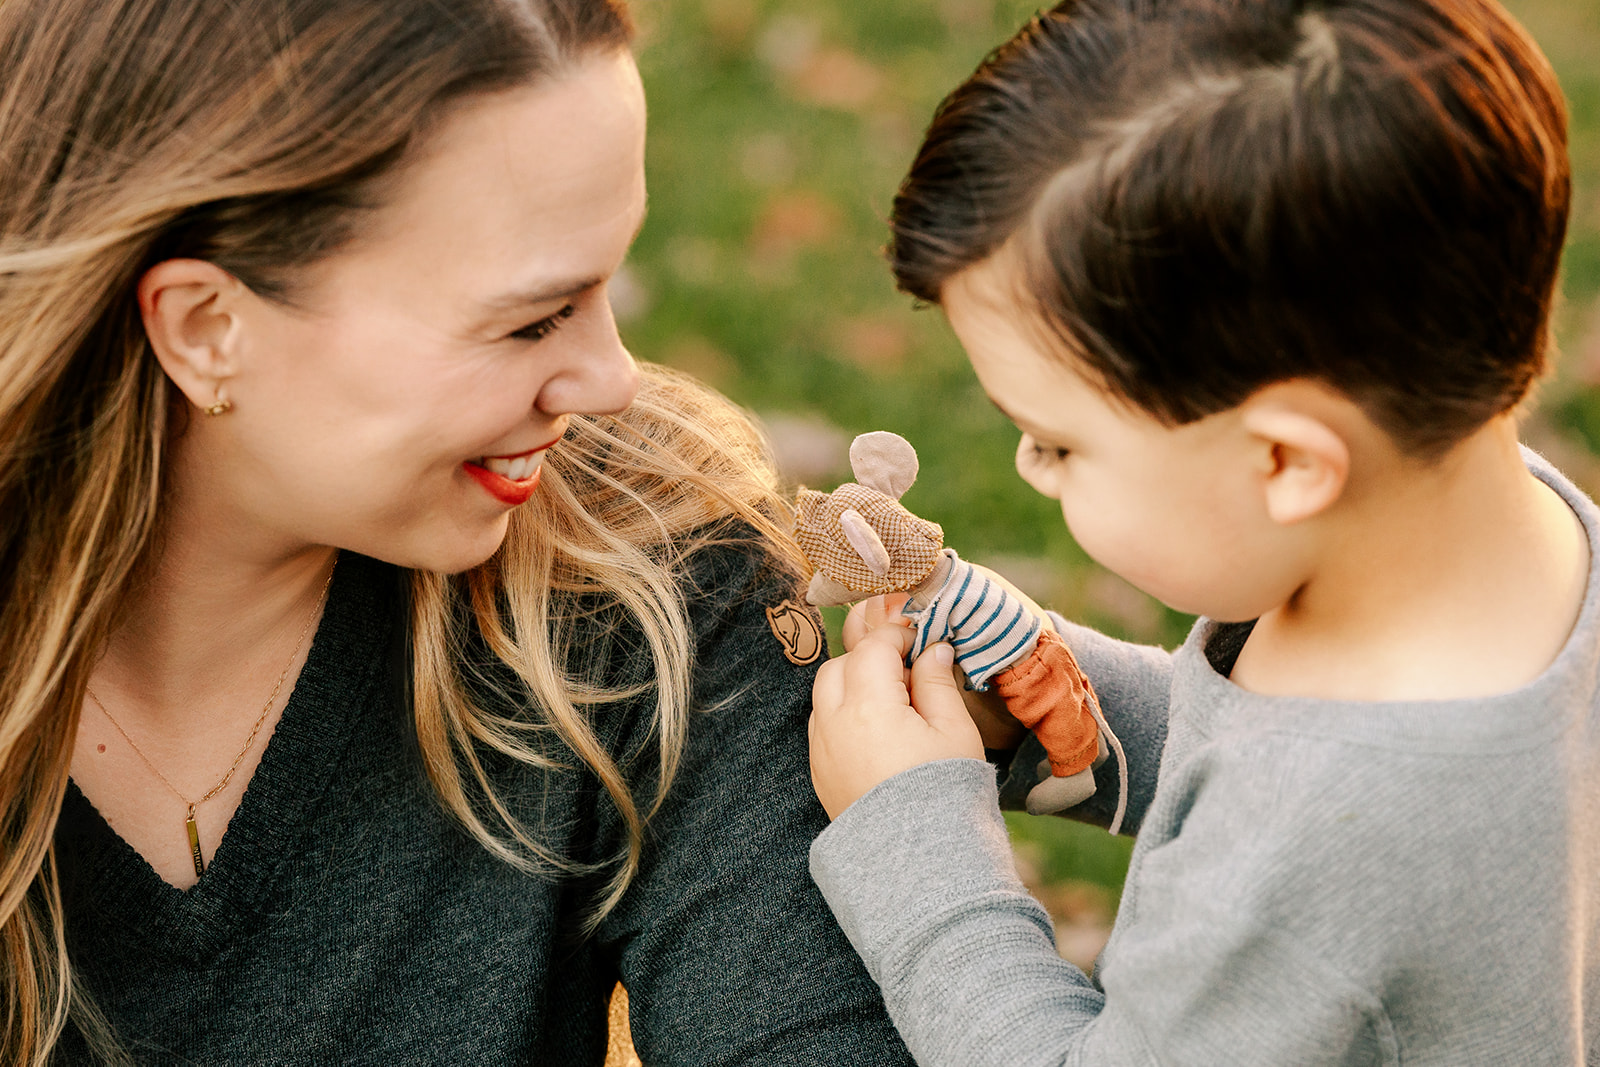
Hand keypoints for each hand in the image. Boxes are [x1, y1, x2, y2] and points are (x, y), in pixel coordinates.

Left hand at [809, 624, 983, 818]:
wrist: (918, 862)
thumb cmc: (945, 793)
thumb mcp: (954, 731)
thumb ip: (938, 683)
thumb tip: (933, 650)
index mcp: (869, 706)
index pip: (874, 647)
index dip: (899, 636)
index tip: (922, 642)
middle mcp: (834, 723)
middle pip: (840, 664)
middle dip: (871, 658)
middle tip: (908, 672)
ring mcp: (822, 749)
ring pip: (824, 694)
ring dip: (852, 684)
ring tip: (892, 703)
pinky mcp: (819, 772)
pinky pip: (821, 725)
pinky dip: (841, 713)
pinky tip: (875, 731)